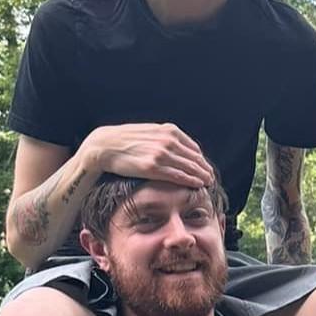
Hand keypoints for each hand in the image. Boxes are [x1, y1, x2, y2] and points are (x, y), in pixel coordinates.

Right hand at [83, 123, 213, 188]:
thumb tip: (179, 148)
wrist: (104, 146)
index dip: (201, 160)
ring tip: (208, 183)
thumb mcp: (149, 132)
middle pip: (195, 158)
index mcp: (169, 130)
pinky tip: (197, 185)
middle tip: (211, 178)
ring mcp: (161, 154)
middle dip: (205, 169)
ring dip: (202, 176)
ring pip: (190, 168)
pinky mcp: (153, 167)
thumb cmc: (125, 141)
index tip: (205, 168)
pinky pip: (179, 176)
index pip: (193, 148)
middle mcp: (168, 140)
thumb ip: (165, 138)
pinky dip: (191, 181)